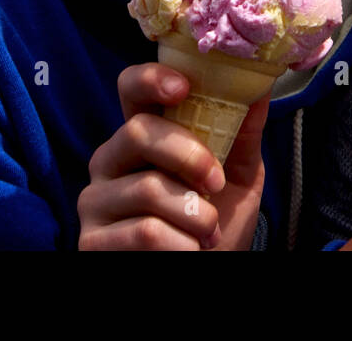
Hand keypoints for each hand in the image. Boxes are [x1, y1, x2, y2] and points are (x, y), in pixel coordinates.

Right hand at [77, 61, 268, 249]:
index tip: (182, 88)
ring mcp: (95, 200)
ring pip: (148, 189)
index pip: (130, 88)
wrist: (208, 273)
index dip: (150, 79)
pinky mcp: (91, 241)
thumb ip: (243, 133)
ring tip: (208, 233)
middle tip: (216, 183)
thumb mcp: (239, 175)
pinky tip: (188, 252)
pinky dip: (182, 245)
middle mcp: (109, 159)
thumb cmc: (217, 223)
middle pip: (139, 132)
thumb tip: (260, 88)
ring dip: (195, 216)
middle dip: (190, 156)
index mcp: (143, 135)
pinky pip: (144, 232)